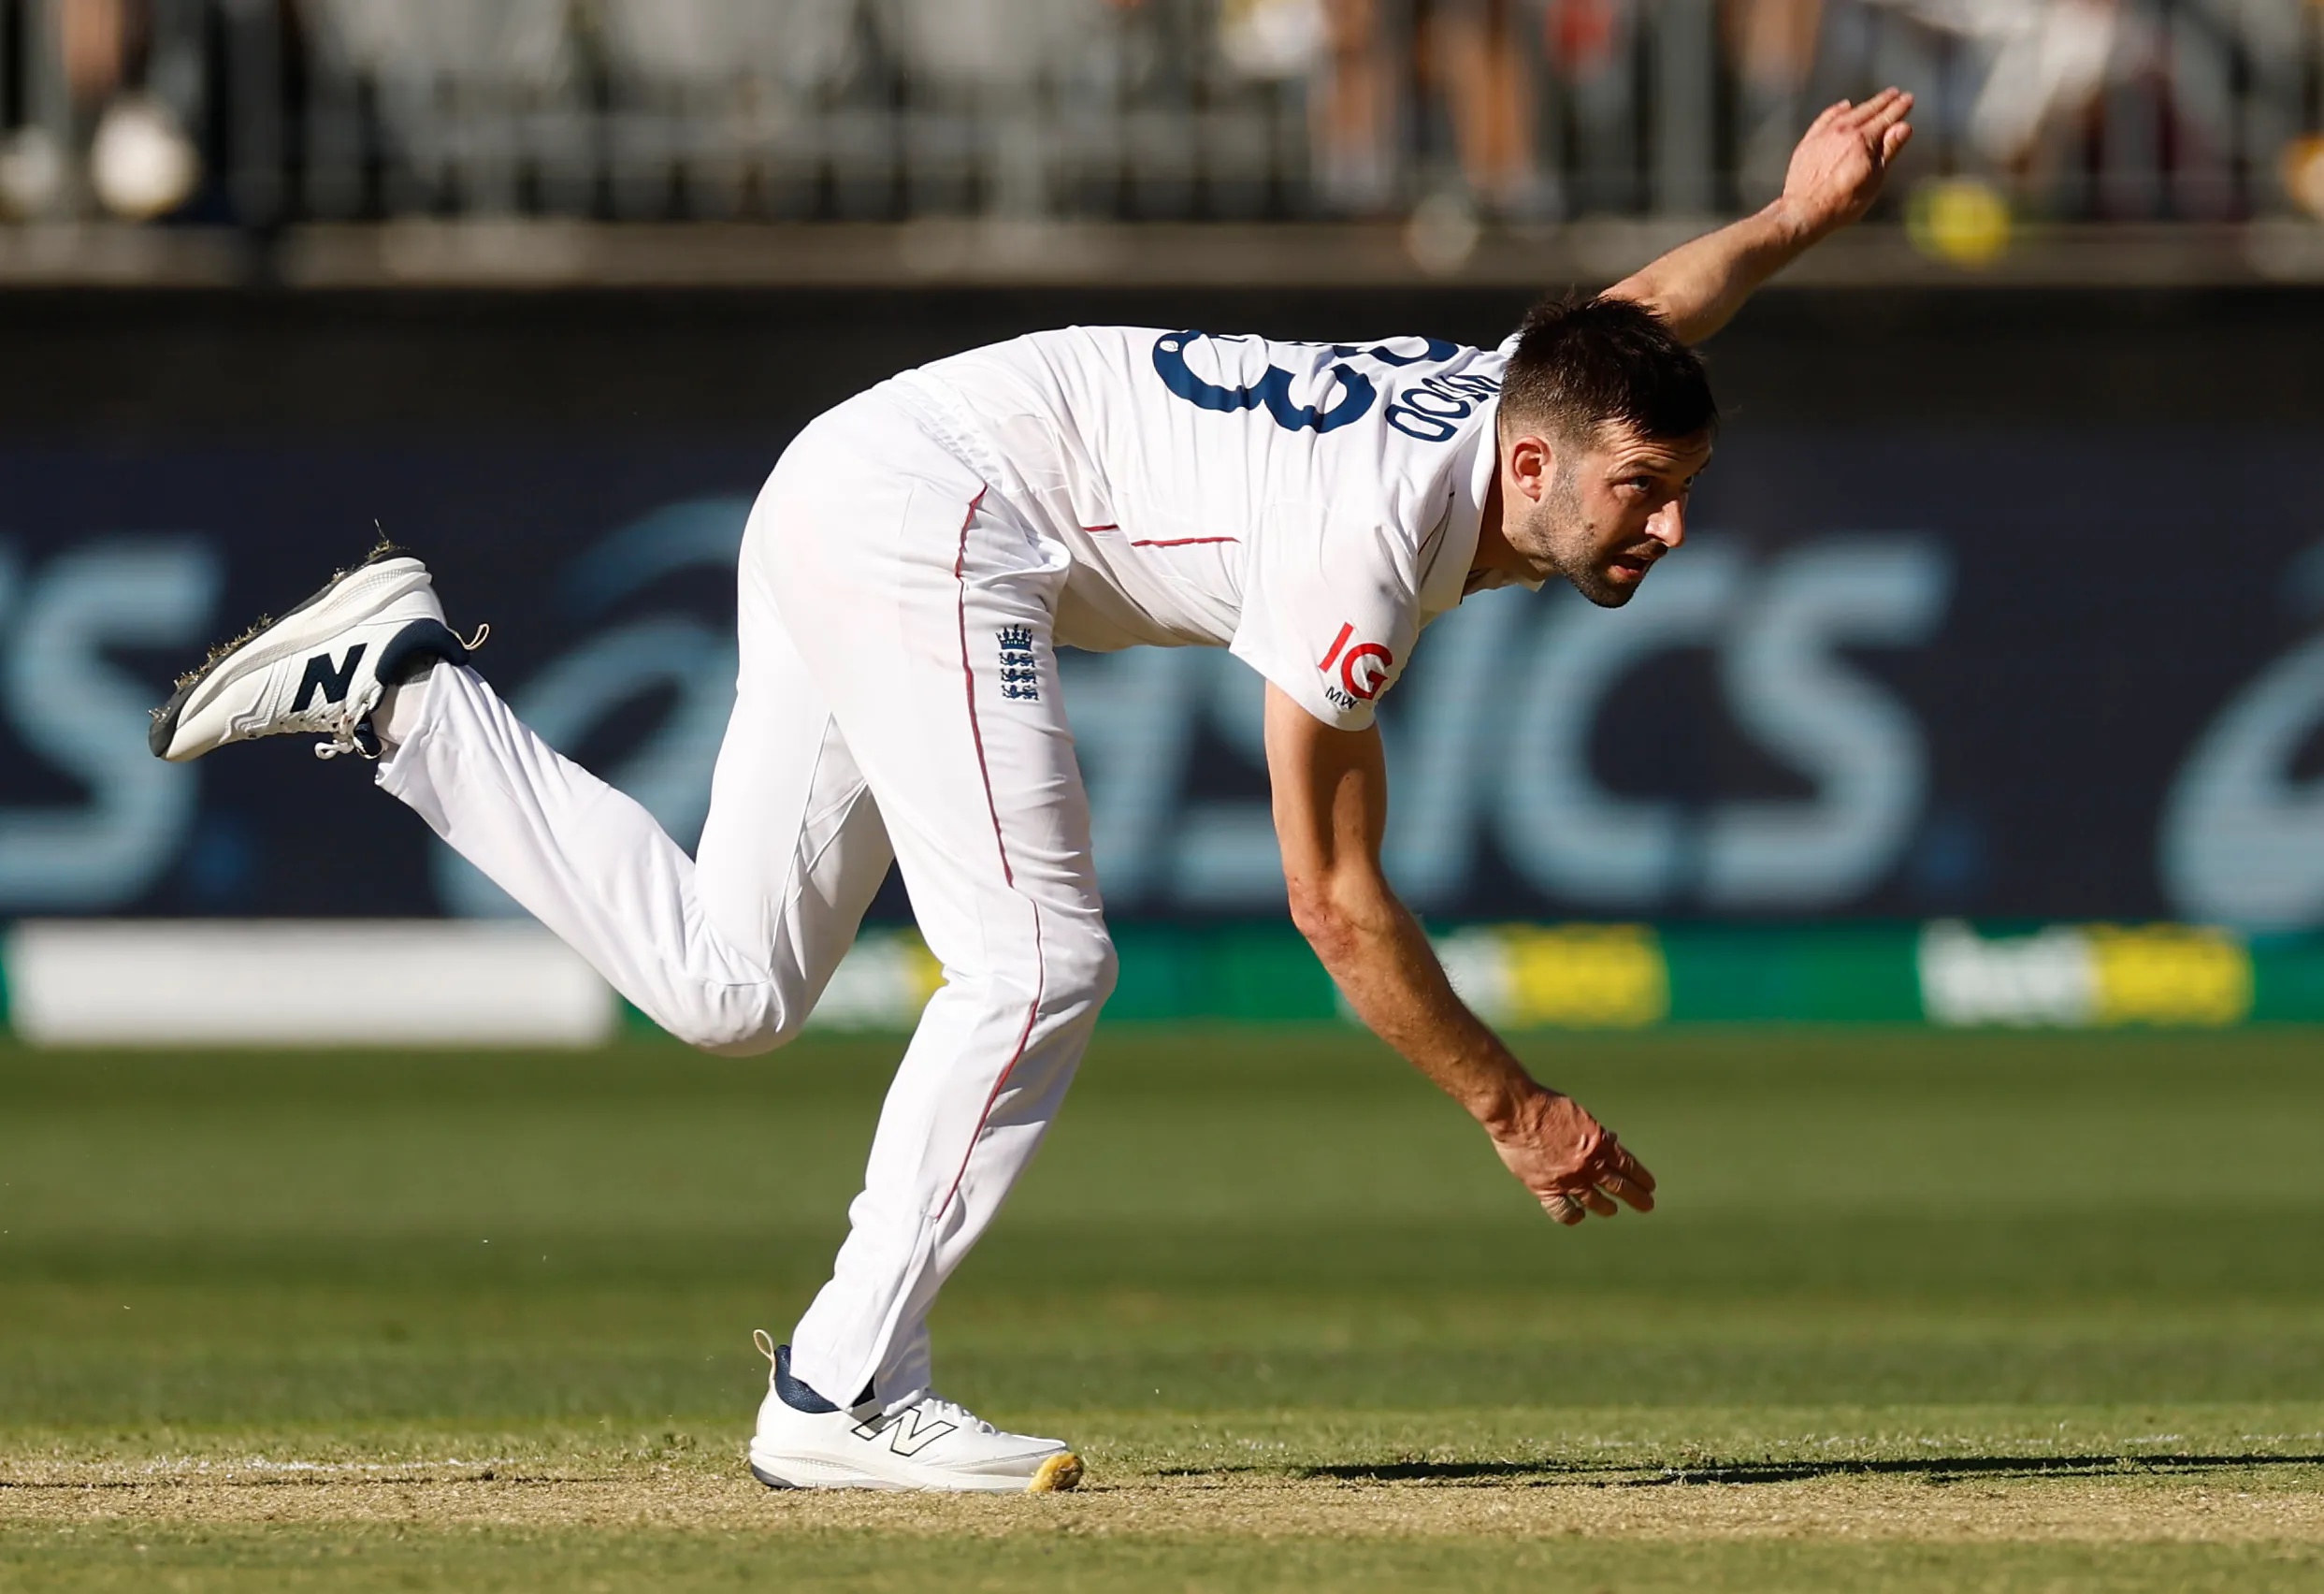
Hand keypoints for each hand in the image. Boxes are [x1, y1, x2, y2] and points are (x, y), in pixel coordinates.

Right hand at [1485, 1086, 1656, 1226]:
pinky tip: (1578, 1215)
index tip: (1650, 1186)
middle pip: (1619, 1186)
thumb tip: (1611, 1142)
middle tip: (1646, 1205)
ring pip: (1595, 1202)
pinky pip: (1564, 1211)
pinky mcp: (1546, 1188)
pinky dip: (1573, 1215)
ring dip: (1606, 1208)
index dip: (1641, 1177)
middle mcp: (1587, 1165)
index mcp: (1598, 1144)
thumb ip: (1596, 1133)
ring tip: (1611, 1210)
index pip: (1628, 1165)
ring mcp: (1567, 1179)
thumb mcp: (1580, 1115)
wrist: (1516, 1112)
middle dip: (1637, 1197)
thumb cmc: (1546, 1106)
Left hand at [1778, 87, 1914, 239]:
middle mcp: (1843, 131)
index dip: (1899, 107)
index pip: (1886, 118)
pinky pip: (1825, 118)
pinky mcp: (1808, 142)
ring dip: (1863, 105)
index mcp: (1862, 140)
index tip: (1909, 97)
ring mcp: (1824, 135)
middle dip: (1883, 101)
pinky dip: (1837, 110)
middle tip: (1895, 93)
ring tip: (1875, 101)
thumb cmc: (1842, 202)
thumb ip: (1889, 150)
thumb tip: (1904, 126)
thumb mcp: (1874, 180)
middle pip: (1868, 111)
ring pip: (1847, 113)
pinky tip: (1844, 106)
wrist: (1803, 211)